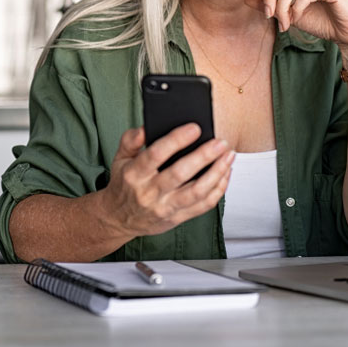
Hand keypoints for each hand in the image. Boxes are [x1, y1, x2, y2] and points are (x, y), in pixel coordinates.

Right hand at [98, 124, 234, 239]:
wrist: (119, 218)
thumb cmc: (124, 185)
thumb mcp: (119, 159)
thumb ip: (130, 140)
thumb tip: (145, 127)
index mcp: (134, 174)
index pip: (156, 154)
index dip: (176, 140)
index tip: (194, 128)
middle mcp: (149, 192)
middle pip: (180, 173)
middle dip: (204, 156)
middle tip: (220, 142)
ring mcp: (165, 207)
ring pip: (196, 192)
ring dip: (217, 173)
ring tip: (228, 156)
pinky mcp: (177, 218)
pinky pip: (203, 205)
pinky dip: (218, 189)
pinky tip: (225, 173)